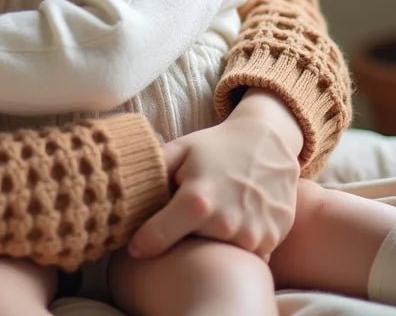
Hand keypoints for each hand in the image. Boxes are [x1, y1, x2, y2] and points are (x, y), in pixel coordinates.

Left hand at [128, 90, 302, 260]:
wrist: (269, 143)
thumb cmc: (217, 145)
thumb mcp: (181, 149)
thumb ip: (153, 169)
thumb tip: (125, 188)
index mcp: (196, 200)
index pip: (156, 237)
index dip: (142, 242)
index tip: (135, 247)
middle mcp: (224, 224)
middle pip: (189, 244)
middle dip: (184, 233)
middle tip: (189, 212)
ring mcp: (251, 236)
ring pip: (218, 251)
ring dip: (212, 238)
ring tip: (216, 210)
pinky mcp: (270, 241)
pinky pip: (245, 254)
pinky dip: (237, 241)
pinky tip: (238, 216)